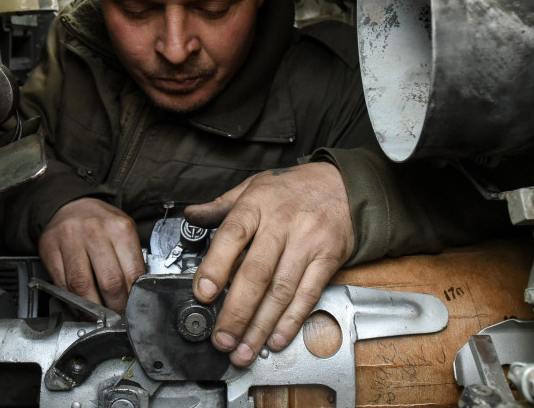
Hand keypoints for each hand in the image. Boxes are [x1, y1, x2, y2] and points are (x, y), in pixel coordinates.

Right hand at [38, 197, 145, 311]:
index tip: (133, 309)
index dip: (134, 299)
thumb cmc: (100, 222)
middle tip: (117, 315)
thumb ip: (131, 260)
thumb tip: (136, 295)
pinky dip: (71, 301)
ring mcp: (69, 239)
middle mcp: (94, 231)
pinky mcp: (49, 248)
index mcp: (119, 228)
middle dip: (115, 307)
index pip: (132, 273)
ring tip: (99, 315)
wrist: (70, 205)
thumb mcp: (123, 232)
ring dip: (92, 309)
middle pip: (109, 282)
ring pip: (82, 287)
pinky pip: (61, 284)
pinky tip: (80, 305)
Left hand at [186, 162, 354, 366]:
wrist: (342, 184)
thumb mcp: (254, 186)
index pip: (232, 235)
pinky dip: (291, 320)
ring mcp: (307, 242)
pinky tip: (277, 338)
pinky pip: (307, 294)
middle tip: (222, 339)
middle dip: (237, 311)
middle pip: (256, 273)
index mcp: (256, 204)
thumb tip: (190, 216)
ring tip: (244, 349)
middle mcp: (281, 223)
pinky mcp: (328, 259)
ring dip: (261, 326)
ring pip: (281, 291)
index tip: (204, 294)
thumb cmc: (292, 189)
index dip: (216, 267)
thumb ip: (221, 206)